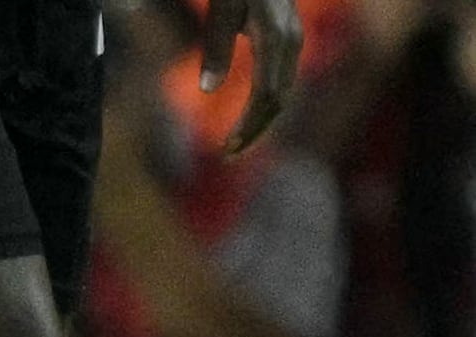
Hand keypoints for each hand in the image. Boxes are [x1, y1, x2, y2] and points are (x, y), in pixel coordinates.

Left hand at [201, 0, 303, 154]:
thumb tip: (208, 90)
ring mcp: (294, 41)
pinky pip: (281, 82)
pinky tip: (246, 120)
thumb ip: (215, 48)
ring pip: (283, 93)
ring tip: (234, 145)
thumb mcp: (220, 10)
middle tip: (227, 156)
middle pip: (278, 100)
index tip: (227, 148)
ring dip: (260, 122)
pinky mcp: (289, 42)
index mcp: (275, 36)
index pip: (266, 94)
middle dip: (254, 131)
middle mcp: (291, 42)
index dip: (249, 125)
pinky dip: (264, 106)